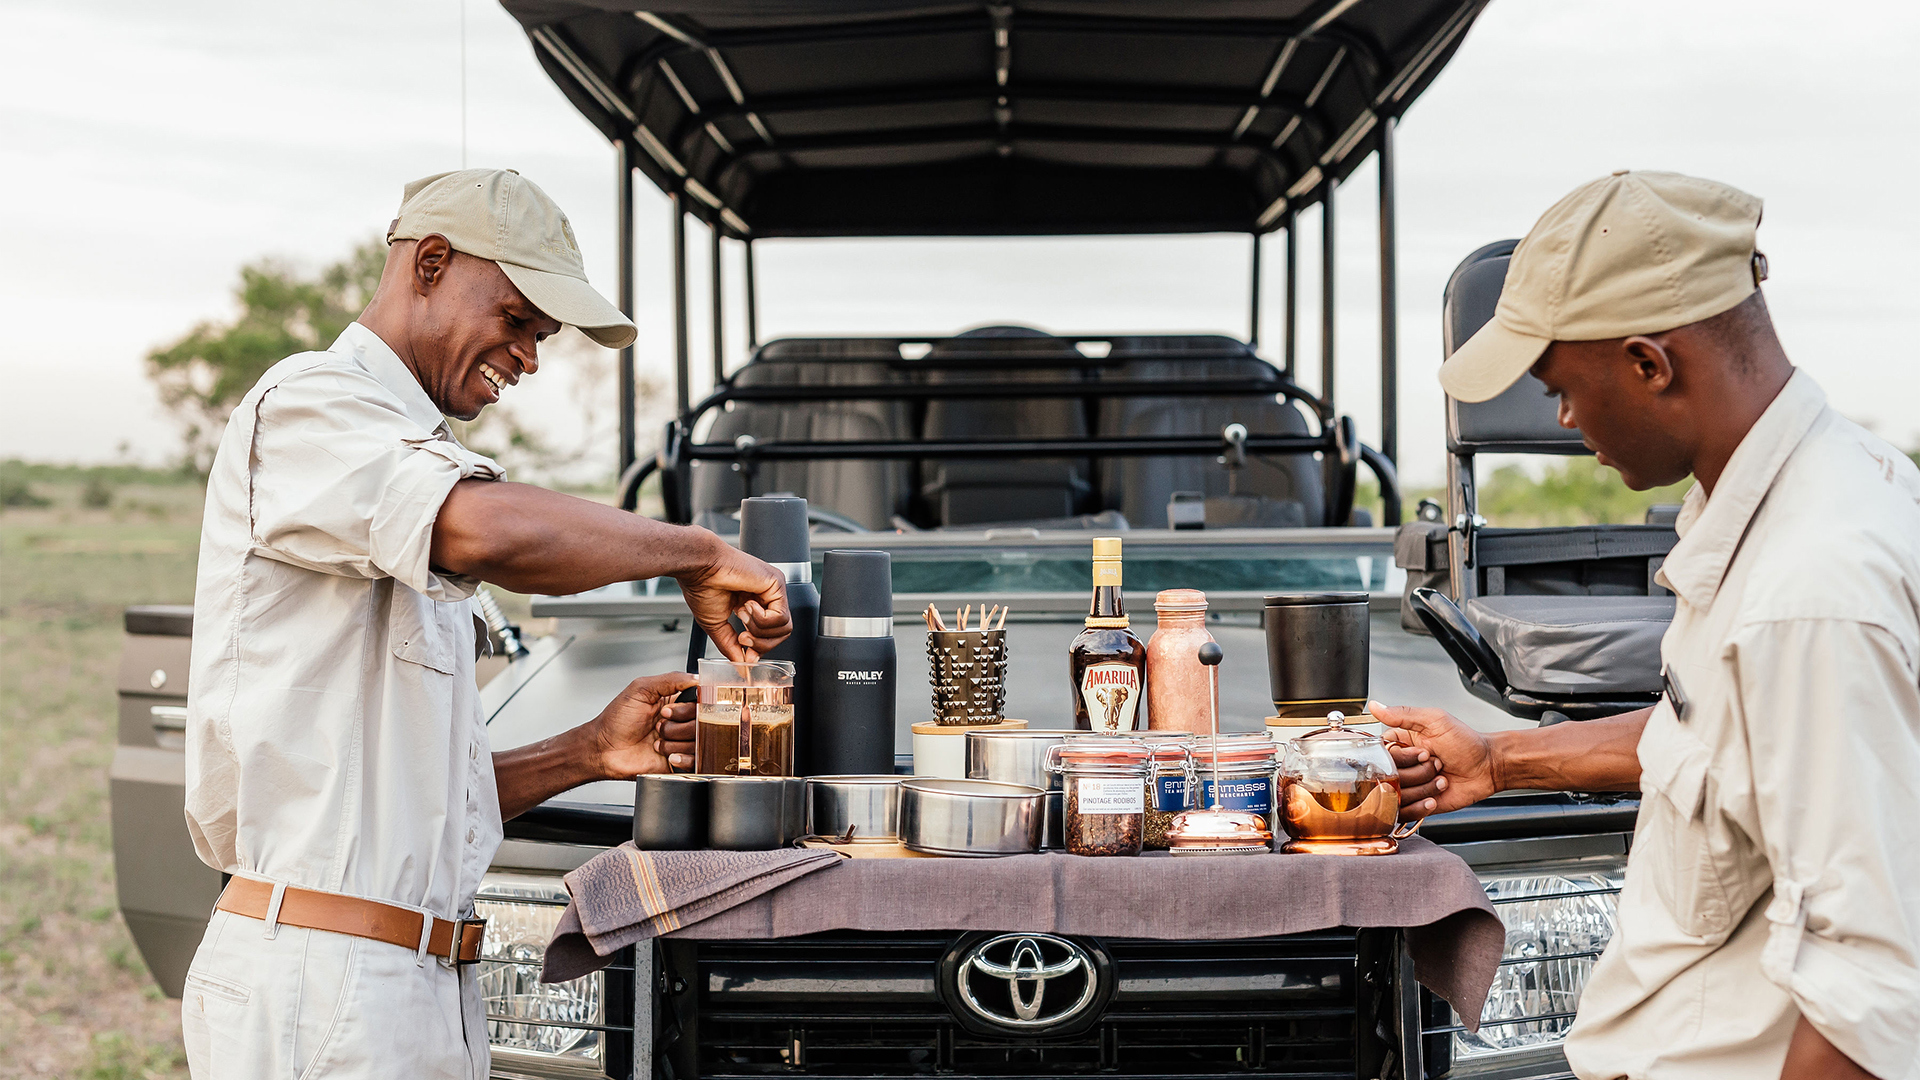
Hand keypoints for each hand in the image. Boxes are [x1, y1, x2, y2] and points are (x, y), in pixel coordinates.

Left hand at [590, 672, 698, 778]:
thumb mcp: (640, 689)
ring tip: (657, 741)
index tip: (669, 709)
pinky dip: (680, 757)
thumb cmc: (616, 721)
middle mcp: (681, 721)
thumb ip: (671, 679)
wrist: (604, 750)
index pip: (702, 700)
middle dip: (677, 725)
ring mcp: (681, 741)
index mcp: (675, 701)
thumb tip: (697, 678)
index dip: (689, 706)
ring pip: (699, 741)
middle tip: (658, 724)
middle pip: (703, 721)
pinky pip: (696, 760)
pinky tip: (665, 753)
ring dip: (674, 741)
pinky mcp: (680, 761)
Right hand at [681, 538, 791, 660]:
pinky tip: (746, 605)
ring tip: (741, 614)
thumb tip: (742, 666)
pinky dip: (761, 619)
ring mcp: (774, 589)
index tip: (744, 652)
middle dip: (761, 643)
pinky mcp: (777, 583)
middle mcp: (767, 595)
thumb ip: (731, 646)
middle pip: (782, 634)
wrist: (699, 567)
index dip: (758, 647)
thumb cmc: (702, 587)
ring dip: (758, 629)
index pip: (769, 633)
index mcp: (753, 603)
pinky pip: (781, 617)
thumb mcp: (717, 626)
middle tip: (742, 636)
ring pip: (784, 628)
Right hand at [1371, 700, 1500, 820]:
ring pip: (1398, 796)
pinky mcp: (1416, 804)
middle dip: (1418, 772)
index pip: (1382, 754)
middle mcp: (1402, 765)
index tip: (1423, 752)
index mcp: (1401, 743)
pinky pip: (1404, 812)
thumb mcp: (1435, 720)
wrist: (1487, 768)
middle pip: (1390, 777)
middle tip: (1436, 763)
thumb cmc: (1466, 742)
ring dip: (1425, 787)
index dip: (1403, 757)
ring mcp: (1409, 786)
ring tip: (1440, 778)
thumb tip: (1375, 706)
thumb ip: (1403, 714)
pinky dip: (1421, 806)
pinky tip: (1436, 795)